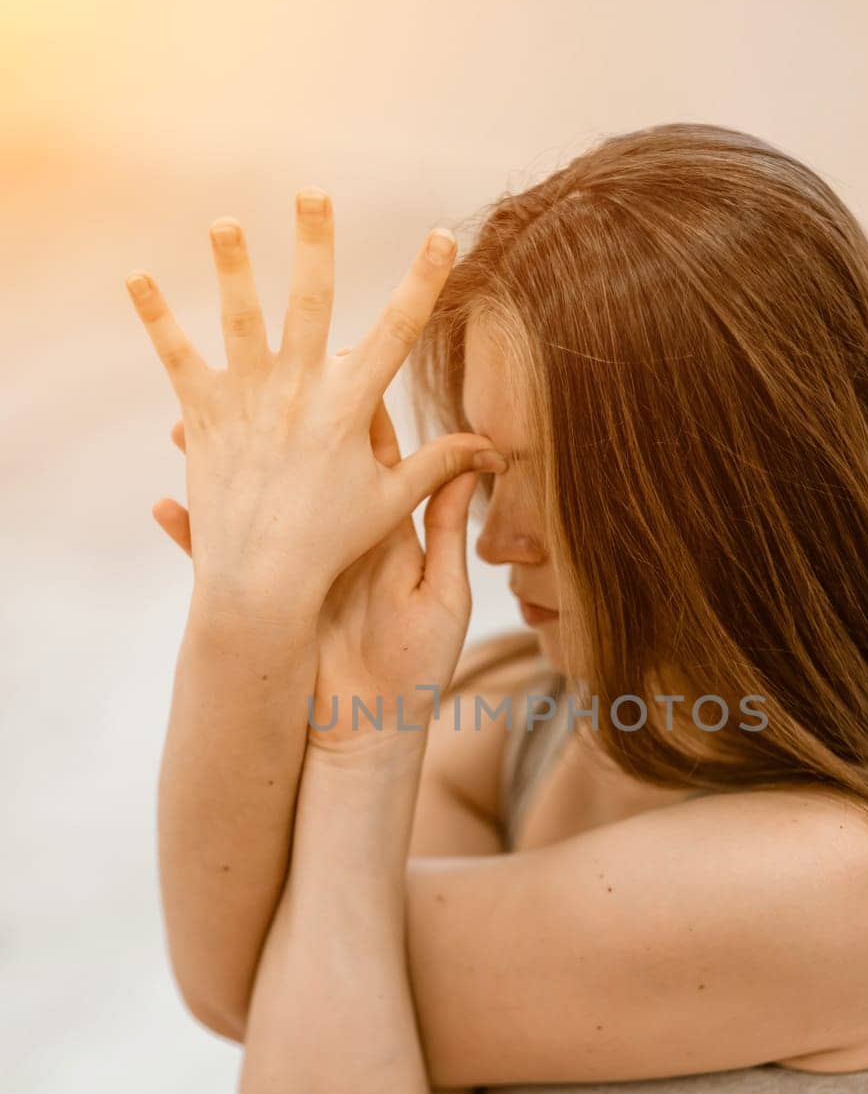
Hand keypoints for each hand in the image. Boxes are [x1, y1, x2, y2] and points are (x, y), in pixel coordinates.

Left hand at [129, 188, 505, 621]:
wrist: (262, 583)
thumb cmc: (332, 545)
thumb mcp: (391, 502)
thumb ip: (440, 466)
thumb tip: (494, 450)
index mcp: (350, 407)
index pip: (397, 331)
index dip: (424, 281)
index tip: (443, 235)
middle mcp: (299, 392)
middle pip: (311, 302)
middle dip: (314, 243)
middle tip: (312, 192)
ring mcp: (249, 399)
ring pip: (240, 318)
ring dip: (231, 266)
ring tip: (224, 222)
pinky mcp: (205, 416)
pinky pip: (177, 356)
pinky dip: (157, 318)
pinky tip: (137, 278)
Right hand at [155, 353, 496, 747]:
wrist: (372, 731)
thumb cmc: (418, 669)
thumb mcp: (441, 596)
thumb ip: (447, 532)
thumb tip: (475, 464)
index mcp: (384, 532)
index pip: (372, 457)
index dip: (357, 412)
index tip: (338, 362)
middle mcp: (337, 538)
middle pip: (303, 465)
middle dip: (274, 422)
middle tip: (249, 375)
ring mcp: (297, 566)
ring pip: (254, 502)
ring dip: (218, 469)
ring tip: (180, 431)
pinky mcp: (268, 599)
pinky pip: (221, 563)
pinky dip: (192, 539)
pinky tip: (165, 508)